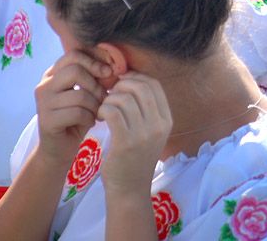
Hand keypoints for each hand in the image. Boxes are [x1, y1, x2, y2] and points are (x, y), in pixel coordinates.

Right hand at [34, 51, 109, 166]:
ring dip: (95, 106)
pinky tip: (89, 123)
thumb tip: (113, 64)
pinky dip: (89, 118)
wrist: (60, 148)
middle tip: (103, 98)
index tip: (109, 72)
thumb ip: (95, 77)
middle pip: (75, 71)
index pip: (74, 55)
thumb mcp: (88, 93)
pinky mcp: (46, 120)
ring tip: (96, 113)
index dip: (95, 60)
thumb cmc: (77, 117)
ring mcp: (43, 103)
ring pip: (79, 94)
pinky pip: (77, 113)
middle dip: (96, 85)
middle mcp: (44, 85)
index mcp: (53, 74)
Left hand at [98, 72, 171, 196]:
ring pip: (123, 98)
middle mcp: (159, 125)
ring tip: (104, 109)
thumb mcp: (150, 131)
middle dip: (121, 85)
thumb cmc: (136, 156)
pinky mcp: (125, 142)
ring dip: (109, 99)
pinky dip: (103, 109)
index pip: (154, 84)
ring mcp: (144, 134)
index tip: (122, 84)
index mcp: (166, 119)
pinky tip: (100, 117)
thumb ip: (145, 108)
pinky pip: (112, 112)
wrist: (130, 189)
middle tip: (110, 95)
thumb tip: (130, 79)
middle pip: (140, 87)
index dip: (136, 78)